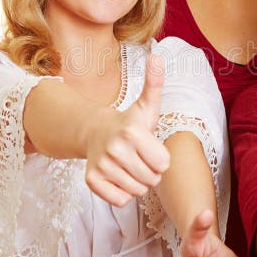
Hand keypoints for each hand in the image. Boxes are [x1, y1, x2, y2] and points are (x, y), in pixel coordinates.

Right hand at [84, 54, 170, 206]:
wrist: (95, 132)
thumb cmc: (129, 121)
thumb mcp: (146, 105)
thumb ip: (155, 83)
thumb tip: (158, 57)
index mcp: (132, 131)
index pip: (164, 164)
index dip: (160, 158)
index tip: (150, 147)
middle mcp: (115, 149)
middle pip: (151, 180)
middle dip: (150, 172)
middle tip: (139, 157)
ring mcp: (101, 165)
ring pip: (136, 191)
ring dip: (137, 182)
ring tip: (129, 165)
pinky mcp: (92, 181)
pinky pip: (120, 200)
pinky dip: (122, 193)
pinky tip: (118, 176)